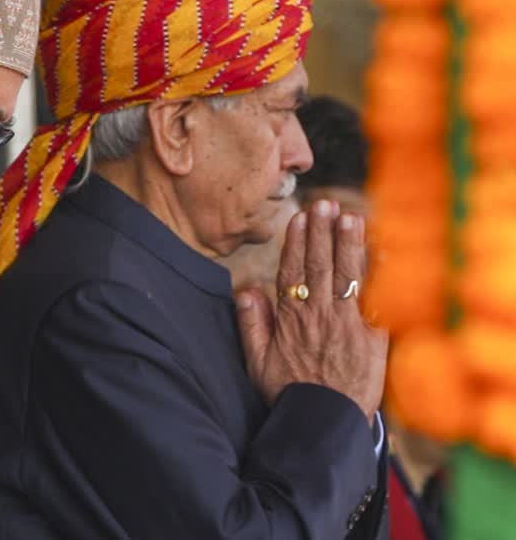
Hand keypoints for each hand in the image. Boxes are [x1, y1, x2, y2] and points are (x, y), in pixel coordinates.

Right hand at [235, 200, 388, 421]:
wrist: (326, 422)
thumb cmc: (289, 393)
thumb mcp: (256, 361)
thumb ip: (251, 323)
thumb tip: (245, 289)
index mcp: (291, 318)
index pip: (293, 271)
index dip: (297, 242)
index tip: (301, 218)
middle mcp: (319, 315)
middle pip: (321, 265)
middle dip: (323, 232)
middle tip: (325, 204)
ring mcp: (348, 324)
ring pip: (348, 276)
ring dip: (349, 244)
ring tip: (350, 217)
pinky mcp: (373, 337)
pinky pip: (376, 300)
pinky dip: (379, 276)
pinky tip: (381, 254)